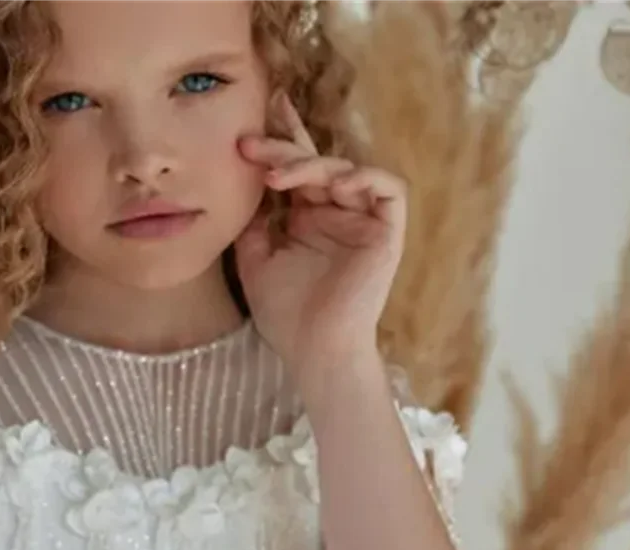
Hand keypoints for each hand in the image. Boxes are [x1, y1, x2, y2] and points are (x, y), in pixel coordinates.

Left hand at [235, 93, 405, 390]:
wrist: (315, 351)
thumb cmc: (286, 315)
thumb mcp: (254, 261)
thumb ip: (252, 223)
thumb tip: (242, 186)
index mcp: (307, 217)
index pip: (298, 168)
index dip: (284, 138)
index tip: (257, 118)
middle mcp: (336, 212)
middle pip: (316, 163)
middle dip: (284, 149)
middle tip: (252, 146)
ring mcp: (362, 219)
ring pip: (345, 169)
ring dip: (311, 166)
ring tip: (279, 176)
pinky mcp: (387, 230)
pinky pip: (387, 187)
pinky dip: (365, 177)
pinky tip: (336, 183)